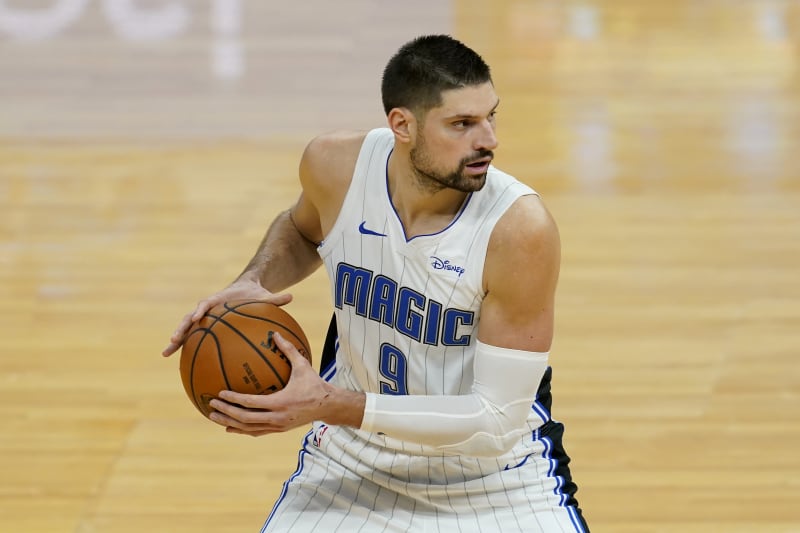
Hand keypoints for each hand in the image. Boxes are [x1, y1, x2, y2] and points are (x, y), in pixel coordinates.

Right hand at [161, 275, 292, 356]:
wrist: (244, 290)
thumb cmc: (254, 295)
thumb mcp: (265, 297)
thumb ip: (276, 299)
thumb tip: (291, 297)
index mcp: (218, 299)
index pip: (206, 303)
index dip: (201, 309)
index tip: (197, 316)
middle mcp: (206, 308)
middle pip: (190, 317)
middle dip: (181, 327)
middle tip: (174, 338)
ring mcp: (203, 318)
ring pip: (186, 329)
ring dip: (176, 340)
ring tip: (166, 353)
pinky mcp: (203, 326)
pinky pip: (193, 338)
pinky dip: (184, 348)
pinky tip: (177, 362)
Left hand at [206, 332, 335, 435]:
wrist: (328, 406)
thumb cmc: (315, 384)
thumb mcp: (303, 365)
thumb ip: (288, 349)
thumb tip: (275, 334)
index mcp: (280, 402)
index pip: (251, 403)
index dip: (234, 399)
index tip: (220, 393)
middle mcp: (277, 417)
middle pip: (245, 419)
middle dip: (226, 412)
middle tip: (211, 405)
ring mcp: (277, 426)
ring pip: (248, 428)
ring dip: (229, 423)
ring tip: (214, 416)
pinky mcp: (278, 430)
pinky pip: (256, 432)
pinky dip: (241, 429)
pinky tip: (230, 426)